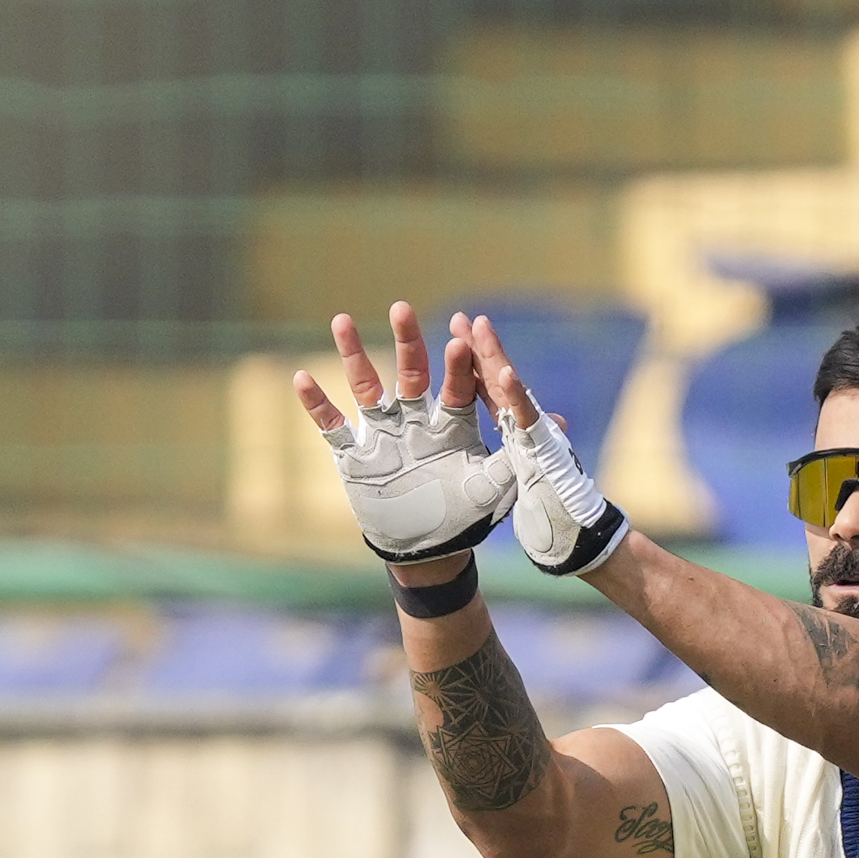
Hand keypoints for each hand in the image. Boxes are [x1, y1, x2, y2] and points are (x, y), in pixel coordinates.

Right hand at [292, 303, 513, 564]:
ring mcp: (384, 435)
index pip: (458, 384)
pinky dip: (317, 404)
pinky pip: (333, 424)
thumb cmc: (466, 516)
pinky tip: (301, 378)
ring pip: (367, 386)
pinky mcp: (356, 456)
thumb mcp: (495, 486)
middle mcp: (417, 420)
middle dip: (407, 341)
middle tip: (401, 308)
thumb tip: (557, 421)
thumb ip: (517, 452)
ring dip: (353, 355)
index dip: (459, 362)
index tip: (462, 335)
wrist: (428, 549)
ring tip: (341, 320)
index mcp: (452, 424)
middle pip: (411, 372)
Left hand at [457, 312, 628, 578]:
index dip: (471, 363)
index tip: (457, 334)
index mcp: (511, 433)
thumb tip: (539, 430)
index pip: (486, 391)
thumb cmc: (551, 510)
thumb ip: (520, 455)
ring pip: (509, 390)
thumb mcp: (522, 479)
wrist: (576, 536)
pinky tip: (505, 373)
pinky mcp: (541, 450)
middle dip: (479, 348)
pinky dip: (517, 397)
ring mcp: (531, 435)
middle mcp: (520, 428)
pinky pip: (526, 420)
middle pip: (494, 381)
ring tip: (479, 327)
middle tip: (462, 317)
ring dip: (495, 357)